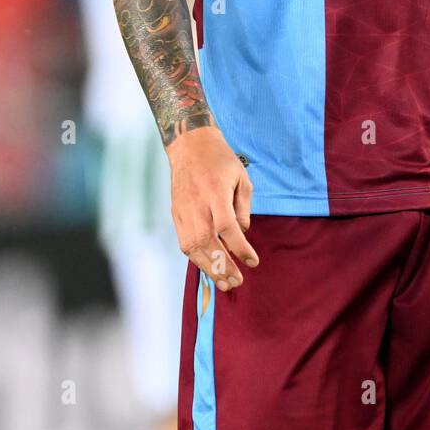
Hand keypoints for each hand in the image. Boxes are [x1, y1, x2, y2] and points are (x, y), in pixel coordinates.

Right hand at [167, 124, 257, 291]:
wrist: (190, 146)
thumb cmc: (220, 160)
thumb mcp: (241, 178)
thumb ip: (243, 207)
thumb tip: (242, 233)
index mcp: (215, 193)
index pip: (228, 228)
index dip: (240, 248)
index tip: (253, 261)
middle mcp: (197, 205)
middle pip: (207, 243)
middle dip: (223, 266)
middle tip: (237, 282)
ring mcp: (183, 211)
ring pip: (192, 247)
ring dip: (208, 268)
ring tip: (223, 283)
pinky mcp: (176, 215)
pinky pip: (184, 242)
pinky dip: (196, 258)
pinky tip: (208, 266)